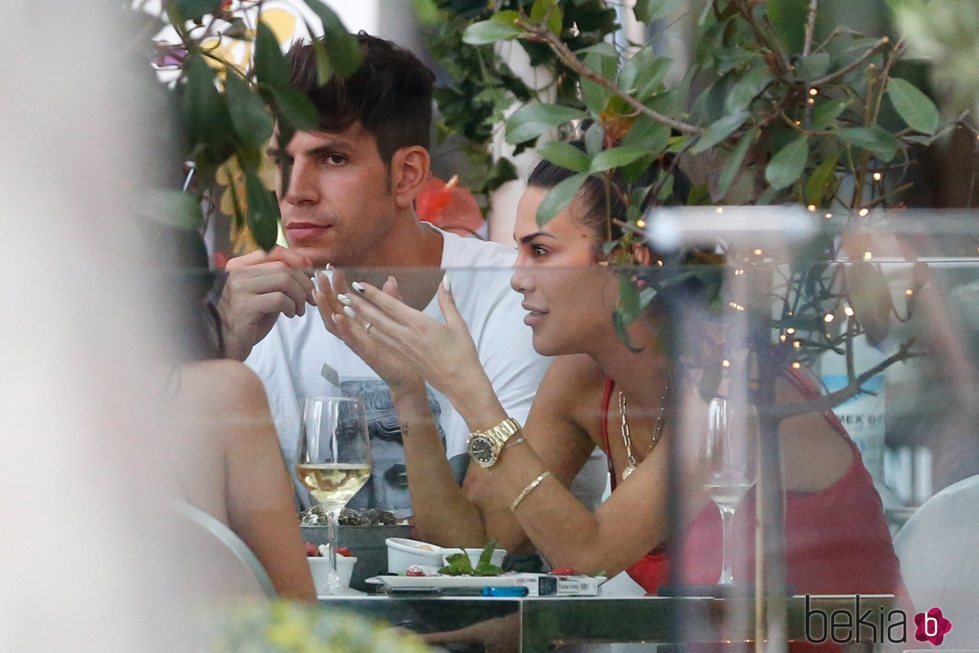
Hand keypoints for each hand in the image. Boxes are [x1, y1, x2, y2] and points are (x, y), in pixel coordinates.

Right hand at [217, 246, 314, 359]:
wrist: (226, 344)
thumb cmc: (247, 321)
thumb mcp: (262, 294)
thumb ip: (277, 280)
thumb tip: (306, 268)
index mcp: (239, 266)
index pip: (272, 251)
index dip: (295, 258)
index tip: (310, 271)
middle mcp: (237, 273)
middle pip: (282, 267)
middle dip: (304, 282)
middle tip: (310, 299)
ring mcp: (239, 289)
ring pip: (284, 280)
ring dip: (299, 296)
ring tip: (300, 309)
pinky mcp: (245, 306)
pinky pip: (279, 299)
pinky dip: (291, 307)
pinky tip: (290, 315)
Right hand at [314, 270, 424, 391]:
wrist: (409, 375)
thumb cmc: (401, 348)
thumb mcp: (397, 318)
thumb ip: (392, 300)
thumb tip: (390, 279)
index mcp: (361, 321)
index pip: (345, 299)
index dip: (337, 284)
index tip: (331, 268)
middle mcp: (355, 330)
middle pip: (334, 308)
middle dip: (325, 291)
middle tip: (319, 274)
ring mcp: (357, 341)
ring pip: (335, 324)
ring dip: (326, 308)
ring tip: (318, 293)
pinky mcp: (364, 352)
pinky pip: (349, 339)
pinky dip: (342, 328)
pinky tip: (337, 317)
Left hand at [332, 274, 484, 399]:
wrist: (460, 384)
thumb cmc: (462, 353)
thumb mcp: (458, 324)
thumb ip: (447, 301)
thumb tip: (445, 280)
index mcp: (419, 324)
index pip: (391, 305)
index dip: (373, 295)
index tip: (358, 285)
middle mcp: (406, 336)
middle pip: (377, 318)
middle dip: (359, 306)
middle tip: (342, 295)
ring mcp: (402, 349)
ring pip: (376, 331)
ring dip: (360, 319)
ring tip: (346, 310)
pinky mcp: (403, 358)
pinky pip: (383, 342)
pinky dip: (371, 332)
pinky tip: (365, 328)